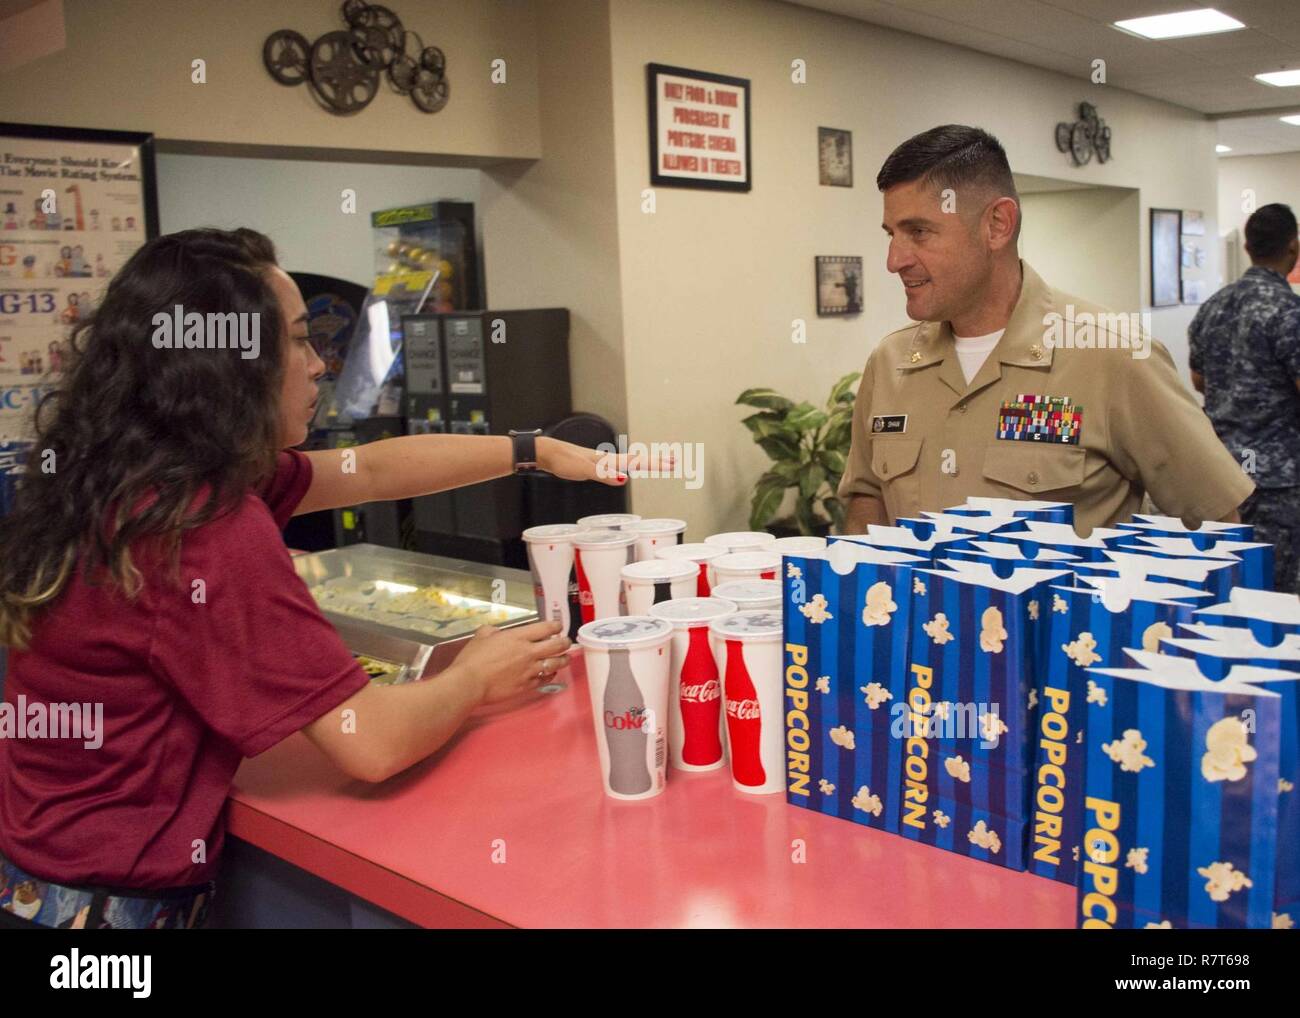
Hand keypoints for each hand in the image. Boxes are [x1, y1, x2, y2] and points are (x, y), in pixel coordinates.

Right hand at [455, 620, 571, 704]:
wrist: (470, 683)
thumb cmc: (473, 658)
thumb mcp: (482, 635)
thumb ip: (493, 631)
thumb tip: (497, 633)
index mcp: (518, 637)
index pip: (546, 628)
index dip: (556, 626)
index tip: (558, 626)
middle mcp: (529, 652)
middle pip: (557, 645)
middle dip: (565, 642)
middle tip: (566, 642)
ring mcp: (530, 670)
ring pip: (556, 664)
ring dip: (563, 660)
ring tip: (565, 658)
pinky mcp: (527, 686)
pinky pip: (545, 679)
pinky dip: (550, 675)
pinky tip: (551, 673)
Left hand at [535, 436, 675, 486]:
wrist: (547, 453)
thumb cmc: (563, 460)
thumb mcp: (583, 469)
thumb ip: (603, 474)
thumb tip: (624, 479)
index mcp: (609, 460)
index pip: (638, 462)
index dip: (655, 464)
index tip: (673, 464)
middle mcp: (609, 460)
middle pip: (639, 460)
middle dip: (657, 462)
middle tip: (675, 461)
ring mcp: (603, 462)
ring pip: (631, 462)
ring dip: (647, 462)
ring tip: (661, 462)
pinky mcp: (596, 466)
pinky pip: (620, 466)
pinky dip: (631, 466)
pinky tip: (631, 470)